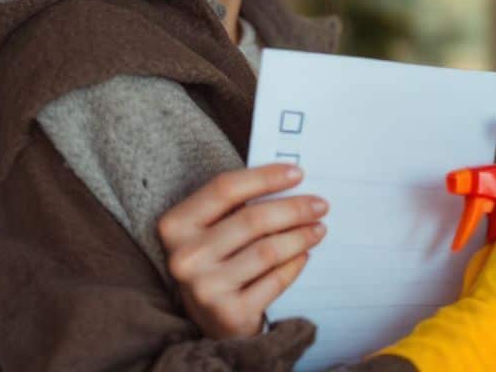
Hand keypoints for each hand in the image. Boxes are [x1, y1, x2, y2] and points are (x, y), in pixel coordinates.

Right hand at [157, 163, 327, 338]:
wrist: (210, 323)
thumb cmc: (216, 261)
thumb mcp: (211, 230)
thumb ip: (237, 206)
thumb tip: (290, 180)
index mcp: (175, 225)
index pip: (224, 189)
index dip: (264, 177)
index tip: (297, 173)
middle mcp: (185, 257)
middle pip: (251, 220)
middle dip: (293, 209)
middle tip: (320, 205)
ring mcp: (205, 288)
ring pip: (267, 250)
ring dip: (300, 237)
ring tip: (318, 229)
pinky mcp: (229, 314)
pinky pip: (274, 281)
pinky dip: (294, 265)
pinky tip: (304, 255)